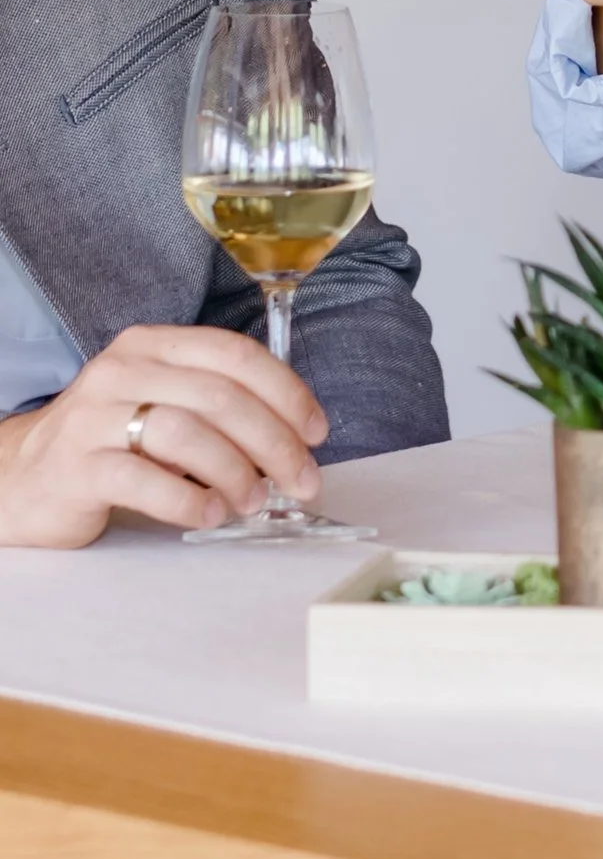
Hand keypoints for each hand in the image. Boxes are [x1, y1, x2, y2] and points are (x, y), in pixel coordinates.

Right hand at [0, 328, 326, 548]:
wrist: (22, 479)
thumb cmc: (110, 443)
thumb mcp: (163, 404)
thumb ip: (218, 406)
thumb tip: (295, 436)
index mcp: (153, 346)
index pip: (235, 354)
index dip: (286, 392)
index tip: (317, 431)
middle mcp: (121, 371)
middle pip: (220, 397)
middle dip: (275, 442)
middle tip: (301, 480)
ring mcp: (94, 417)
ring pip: (187, 435)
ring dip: (236, 473)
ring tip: (252, 501)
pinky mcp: (76, 467)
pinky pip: (145, 481)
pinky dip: (189, 500)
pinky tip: (209, 513)